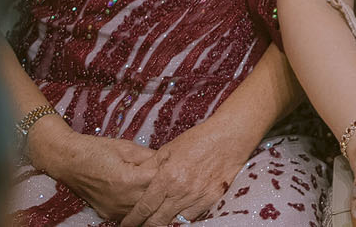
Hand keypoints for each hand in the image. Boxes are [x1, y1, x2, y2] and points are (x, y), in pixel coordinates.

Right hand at [39, 126, 160, 222]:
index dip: (169, 171)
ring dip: (152, 200)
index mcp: (128, 180)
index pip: (159, 180)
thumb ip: (150, 156)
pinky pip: (131, 214)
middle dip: (163, 188)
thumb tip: (169, 160)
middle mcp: (122, 199)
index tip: (175, 165)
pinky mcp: (108, 214)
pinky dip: (139, 206)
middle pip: (154, 199)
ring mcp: (114, 210)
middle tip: (171, 177)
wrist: (68, 161)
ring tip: (159, 187)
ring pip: (143, 210)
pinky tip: (143, 195)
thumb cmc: (96, 150)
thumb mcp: (127, 147)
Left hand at [115, 116, 257, 226]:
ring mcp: (197, 197)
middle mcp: (180, 191)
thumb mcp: (168, 149)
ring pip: (173, 222)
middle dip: (144, 226)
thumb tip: (135, 180)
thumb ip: (150, 166)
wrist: (229, 137)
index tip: (126, 224)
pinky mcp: (211, 199)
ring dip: (163, 223)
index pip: (144, 207)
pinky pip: (192, 217)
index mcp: (167, 177)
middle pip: (156, 221)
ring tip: (156, 222)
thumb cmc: (198, 139)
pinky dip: (181, 219)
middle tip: (138, 226)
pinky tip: (175, 217)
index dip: (132, 220)